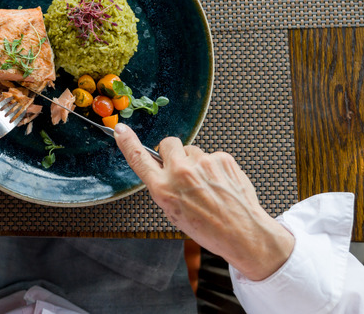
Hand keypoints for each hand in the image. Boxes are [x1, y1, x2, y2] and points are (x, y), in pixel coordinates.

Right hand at [114, 124, 293, 280]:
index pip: (139, 159)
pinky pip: (212, 156)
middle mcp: (180, 172)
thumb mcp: (174, 213)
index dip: (127, 142)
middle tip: (182, 170)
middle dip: (172, 152)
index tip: (120, 130)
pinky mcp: (222, 158)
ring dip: (196, 162)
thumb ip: (165, 187)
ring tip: (207, 186)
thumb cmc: (209, 228)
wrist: (242, 233)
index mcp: (163, 189)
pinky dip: (215, 167)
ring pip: (192, 150)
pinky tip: (221, 184)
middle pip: (167, 143)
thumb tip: (165, 169)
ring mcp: (203, 162)